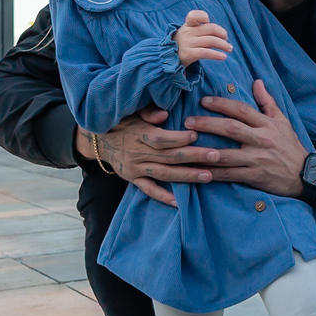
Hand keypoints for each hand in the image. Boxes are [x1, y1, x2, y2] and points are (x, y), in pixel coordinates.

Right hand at [76, 105, 222, 206]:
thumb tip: (164, 115)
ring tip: (209, 176)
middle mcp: (138, 153)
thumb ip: (148, 112)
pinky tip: (180, 203)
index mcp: (139, 134)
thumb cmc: (122, 121)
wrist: (98, 139)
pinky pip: (149, 190)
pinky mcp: (132, 179)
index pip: (160, 139)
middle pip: (169, 157)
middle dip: (194, 157)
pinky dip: (163, 197)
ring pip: (164, 174)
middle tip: (216, 156)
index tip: (196, 135)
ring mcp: (135, 168)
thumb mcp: (131, 112)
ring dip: (187, 176)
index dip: (178, 138)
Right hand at [174, 10, 231, 66]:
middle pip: (210, 29)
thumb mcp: (191, 32)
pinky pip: (206, 53)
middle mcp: (187, 32)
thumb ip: (204, 30)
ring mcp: (188, 43)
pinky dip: (217, 55)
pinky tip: (223, 56)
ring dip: (224, 45)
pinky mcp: (188, 54)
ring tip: (229, 49)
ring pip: (211, 41)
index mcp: (188, 25)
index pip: (193, 15)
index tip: (207, 20)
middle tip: (227, 40)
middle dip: (222, 34)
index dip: (202, 15)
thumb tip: (223, 35)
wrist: (171, 57)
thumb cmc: (187, 43)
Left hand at [180, 79, 310, 196]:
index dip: (222, 104)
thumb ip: (267, 102)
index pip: (242, 110)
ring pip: (228, 154)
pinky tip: (200, 171)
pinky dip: (215, 173)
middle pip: (231, 129)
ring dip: (206, 151)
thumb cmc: (291, 146)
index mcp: (267, 124)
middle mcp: (261, 140)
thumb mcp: (283, 121)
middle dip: (208, 124)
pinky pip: (231, 175)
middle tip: (188, 121)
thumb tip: (256, 81)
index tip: (204, 100)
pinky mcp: (256, 176)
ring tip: (188, 147)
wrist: (306, 174)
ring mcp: (258, 159)